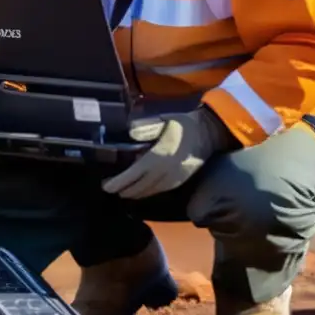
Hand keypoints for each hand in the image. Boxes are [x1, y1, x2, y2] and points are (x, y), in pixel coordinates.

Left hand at [101, 107, 230, 199]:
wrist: (209, 134)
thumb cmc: (184, 125)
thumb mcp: (163, 120)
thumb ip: (145, 128)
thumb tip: (129, 134)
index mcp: (157, 157)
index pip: (133, 176)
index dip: (118, 183)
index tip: (105, 186)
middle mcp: (164, 173)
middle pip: (138, 188)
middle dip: (123, 189)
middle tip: (110, 188)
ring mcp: (173, 180)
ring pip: (148, 192)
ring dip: (134, 193)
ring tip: (122, 190)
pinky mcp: (179, 182)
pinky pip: (158, 191)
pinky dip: (146, 192)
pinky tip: (141, 189)